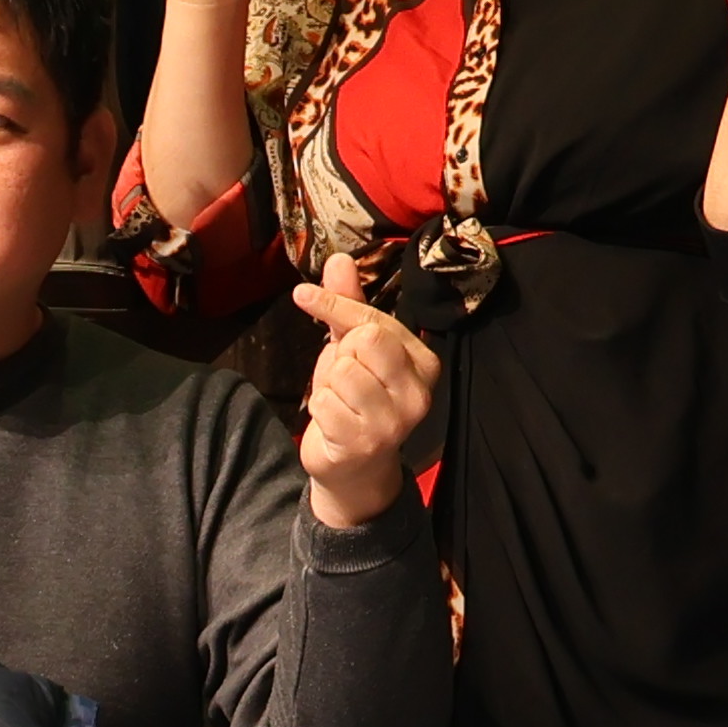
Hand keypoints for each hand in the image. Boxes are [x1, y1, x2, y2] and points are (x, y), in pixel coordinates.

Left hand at [290, 253, 442, 530]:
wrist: (356, 469)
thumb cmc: (356, 400)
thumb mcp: (352, 349)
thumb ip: (349, 305)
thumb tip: (338, 257)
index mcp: (424, 363)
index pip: (375, 322)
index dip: (335, 306)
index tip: (303, 294)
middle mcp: (418, 393)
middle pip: (363, 340)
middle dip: (341, 354)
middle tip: (345, 375)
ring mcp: (394, 421)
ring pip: (342, 371)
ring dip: (328, 384)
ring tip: (340, 400)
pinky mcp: (366, 442)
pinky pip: (324, 402)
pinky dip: (319, 408)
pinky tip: (334, 422)